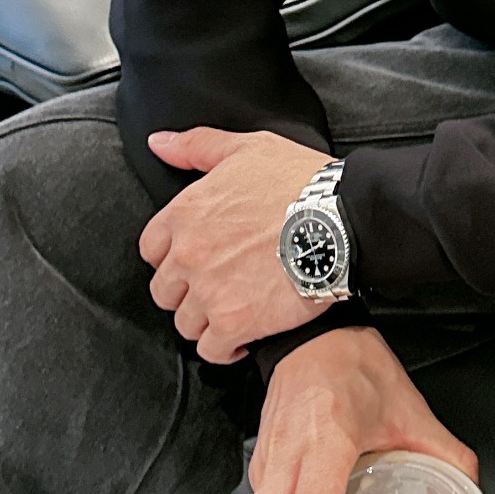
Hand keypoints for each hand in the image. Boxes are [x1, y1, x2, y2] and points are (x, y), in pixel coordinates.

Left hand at [139, 127, 334, 363]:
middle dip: (188, 292)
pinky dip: (226, 349)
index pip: (152, 250)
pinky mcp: (236, 323)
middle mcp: (188, 256)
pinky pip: (213, 350)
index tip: (197, 260)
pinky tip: (243, 339)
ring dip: (207, 321)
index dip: (174, 257)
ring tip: (234, 312)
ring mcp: (209, 292)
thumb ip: (197, 146)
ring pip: (187, 323)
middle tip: (219, 287)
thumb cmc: (301, 182)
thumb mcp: (247, 149)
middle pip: (166, 291)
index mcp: (185, 214)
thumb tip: (158, 143)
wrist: (342, 219)